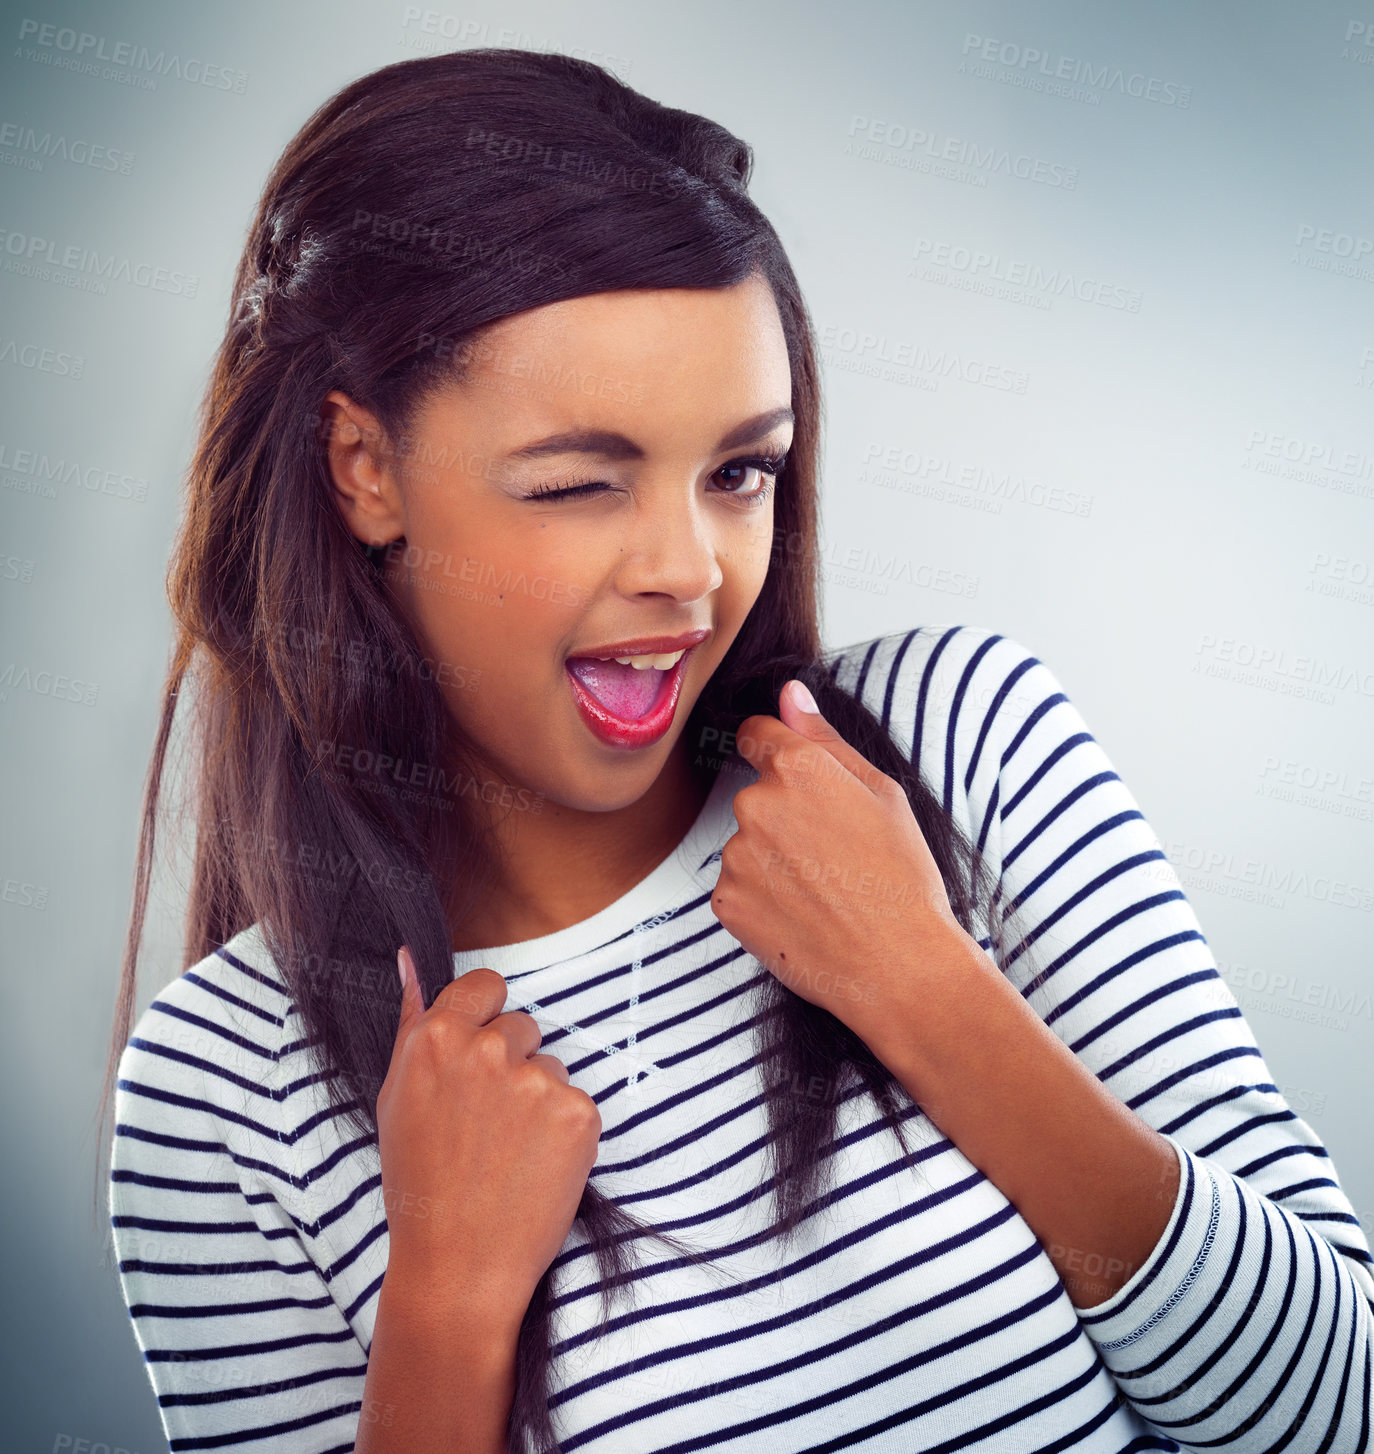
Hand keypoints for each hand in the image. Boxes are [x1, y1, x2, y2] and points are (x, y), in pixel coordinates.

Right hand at [375, 948, 601, 1326]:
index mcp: (437, 1038)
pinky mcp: (578, 1113)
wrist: (458, 1266)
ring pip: (551, 1065)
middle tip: (486, 1124)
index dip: (485, 1019)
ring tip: (507, 1152)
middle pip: (522, 1025)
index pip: (486, 985)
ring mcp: (536, 1080)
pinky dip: (564, 1131)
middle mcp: (487, 1050)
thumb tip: (409, 957)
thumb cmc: (421, 1183)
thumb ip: (412, 1019)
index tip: (479, 1056)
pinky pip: (577, 1101)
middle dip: (511, 1063)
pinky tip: (534, 1166)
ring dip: (538, 1098)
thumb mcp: (397, 1097)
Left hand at [710, 678, 973, 1053]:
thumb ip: (824, 739)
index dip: (780, 757)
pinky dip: (762, 899)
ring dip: (773, 861)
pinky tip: (803, 915)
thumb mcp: (883, 794)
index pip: (757, 735)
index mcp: (797, 768)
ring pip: (747, 845)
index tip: (805, 788)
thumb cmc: (902, 879)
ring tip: (823, 891)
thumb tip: (789, 693)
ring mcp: (735, 856)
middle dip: (785, 817)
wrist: (898, 967)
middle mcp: (755, 804)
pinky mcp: (726, 901)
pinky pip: (737, 887)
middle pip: (756, 796)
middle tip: (834, 855)